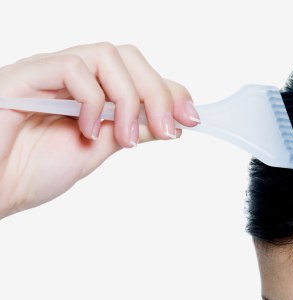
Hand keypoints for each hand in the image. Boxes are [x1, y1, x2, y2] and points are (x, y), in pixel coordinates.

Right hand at [0, 42, 199, 218]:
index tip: (190, 120)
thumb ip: (129, 131)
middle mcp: (70, 76)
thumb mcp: (97, 151)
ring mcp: (47, 73)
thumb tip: (170, 122)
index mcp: (89, 91)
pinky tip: (87, 130)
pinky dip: (91, 100)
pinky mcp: (25, 77)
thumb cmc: (30, 172)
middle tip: (167, 130)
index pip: (138, 72)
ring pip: (106, 56)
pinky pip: (72, 68)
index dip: (170, 91)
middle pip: (128, 57)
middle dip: (157, 93)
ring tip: (124, 138)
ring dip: (128, 98)